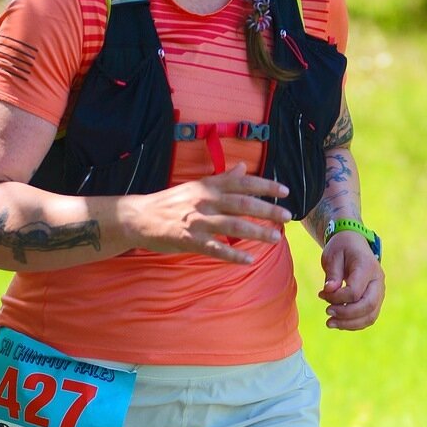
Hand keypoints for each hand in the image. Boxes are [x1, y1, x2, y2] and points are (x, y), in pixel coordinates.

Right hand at [122, 164, 290, 263]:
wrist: (139, 217)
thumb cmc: (170, 203)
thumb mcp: (197, 186)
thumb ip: (222, 179)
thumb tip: (243, 167)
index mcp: (208, 186)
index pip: (242, 183)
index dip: (265, 186)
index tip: (285, 191)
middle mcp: (205, 200)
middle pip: (243, 204)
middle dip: (268, 210)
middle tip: (288, 216)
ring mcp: (198, 221)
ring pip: (233, 225)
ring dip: (257, 232)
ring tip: (276, 238)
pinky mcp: (189, 239)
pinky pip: (215, 248)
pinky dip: (233, 254)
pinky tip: (248, 260)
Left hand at [318, 231, 384, 330]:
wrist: (354, 244)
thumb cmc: (341, 248)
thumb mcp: (332, 255)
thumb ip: (332, 273)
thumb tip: (330, 291)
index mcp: (367, 267)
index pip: (355, 292)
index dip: (337, 298)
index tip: (322, 294)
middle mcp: (378, 281)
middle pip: (368, 306)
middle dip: (346, 314)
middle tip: (327, 312)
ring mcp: (379, 292)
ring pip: (370, 316)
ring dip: (350, 324)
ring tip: (330, 323)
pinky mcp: (376, 300)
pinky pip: (369, 317)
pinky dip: (354, 324)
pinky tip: (339, 322)